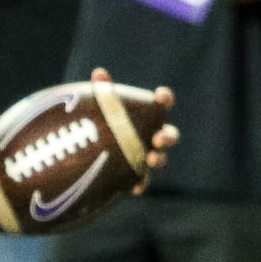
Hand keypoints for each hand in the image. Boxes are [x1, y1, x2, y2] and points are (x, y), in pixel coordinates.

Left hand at [88, 68, 178, 190]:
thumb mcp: (100, 105)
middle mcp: (153, 135)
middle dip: (168, 136)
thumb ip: (103, 91)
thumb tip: (99, 74)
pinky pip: (143, 181)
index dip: (164, 99)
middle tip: (158, 137)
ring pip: (159, 158)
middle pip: (169, 135)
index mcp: (148, 115)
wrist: (91, 150)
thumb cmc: (101, 121)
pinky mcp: (136, 174)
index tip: (160, 96)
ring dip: (159, 158)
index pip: (161, 104)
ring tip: (151, 158)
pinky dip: (141, 183)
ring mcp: (147, 155)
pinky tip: (134, 188)